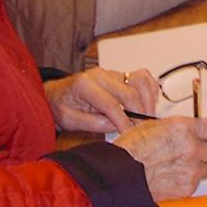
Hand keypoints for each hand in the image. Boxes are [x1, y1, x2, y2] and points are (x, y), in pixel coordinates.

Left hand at [45, 67, 160, 133]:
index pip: (111, 104)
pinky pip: (142, 77)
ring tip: (147, 117)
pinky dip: (149, 90)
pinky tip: (148, 104)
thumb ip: (91, 123)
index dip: (123, 120)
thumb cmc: (62, 106)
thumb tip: (115, 125)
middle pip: (129, 92)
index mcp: (84, 85)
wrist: (57, 94)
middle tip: (141, 129)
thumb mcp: (68, 120)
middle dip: (139, 113)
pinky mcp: (120, 75)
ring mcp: (112, 73)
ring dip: (148, 100)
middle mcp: (100, 75)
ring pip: (140, 81)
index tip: (129, 133)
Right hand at [114, 117, 206, 201]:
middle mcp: (191, 148)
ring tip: (181, 165)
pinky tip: (174, 176)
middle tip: (200, 151)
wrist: (120, 176)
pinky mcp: (187, 188)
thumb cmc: (131, 150)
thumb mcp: (154, 126)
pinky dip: (189, 181)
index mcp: (184, 128)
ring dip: (199, 167)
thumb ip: (178, 128)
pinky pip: (197, 183)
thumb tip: (190, 130)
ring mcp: (191, 170)